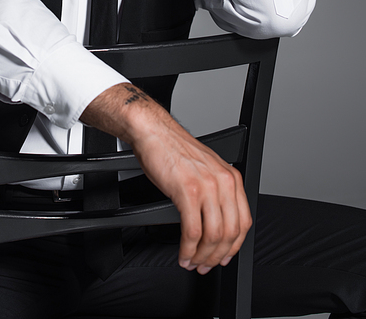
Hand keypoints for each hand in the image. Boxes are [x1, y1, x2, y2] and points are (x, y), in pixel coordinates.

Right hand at [131, 103, 251, 273]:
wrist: (155, 133)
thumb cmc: (175, 151)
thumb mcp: (207, 170)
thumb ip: (217, 192)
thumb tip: (217, 223)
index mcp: (231, 178)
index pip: (243, 223)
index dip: (233, 247)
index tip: (223, 257)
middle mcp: (223, 183)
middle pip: (229, 233)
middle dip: (217, 256)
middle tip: (205, 265)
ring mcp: (207, 187)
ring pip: (213, 236)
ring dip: (202, 256)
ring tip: (192, 262)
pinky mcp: (188, 192)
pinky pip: (192, 231)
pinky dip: (188, 249)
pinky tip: (183, 253)